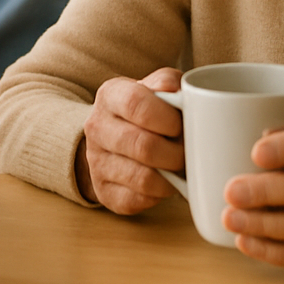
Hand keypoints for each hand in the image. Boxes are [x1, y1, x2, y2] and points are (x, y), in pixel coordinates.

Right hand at [76, 68, 183, 213]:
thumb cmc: (145, 110)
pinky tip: (164, 182)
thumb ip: (168, 83)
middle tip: (187, 152)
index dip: (166, 118)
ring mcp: (96, 161)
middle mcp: (97, 127)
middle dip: (176, 153)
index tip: (181, 125)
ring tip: (179, 168)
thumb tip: (178, 93)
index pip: (136, 104)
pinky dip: (159, 196)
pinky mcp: (103, 191)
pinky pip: (138, 200)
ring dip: (171, 177)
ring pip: (142, 178)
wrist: (114, 136)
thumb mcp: (155, 87)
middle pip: (142, 146)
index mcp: (110, 95)